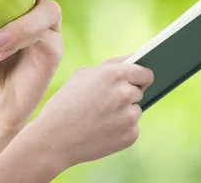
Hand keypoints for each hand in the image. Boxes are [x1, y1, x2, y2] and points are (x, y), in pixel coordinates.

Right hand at [30, 56, 153, 168]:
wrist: (54, 139)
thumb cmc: (65, 103)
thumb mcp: (82, 75)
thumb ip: (110, 66)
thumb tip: (132, 61)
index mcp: (114, 74)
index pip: (145, 73)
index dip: (140, 76)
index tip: (139, 80)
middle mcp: (125, 93)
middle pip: (139, 91)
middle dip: (126, 94)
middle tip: (105, 102)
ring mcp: (129, 116)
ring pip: (135, 110)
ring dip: (124, 112)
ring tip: (100, 117)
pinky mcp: (130, 135)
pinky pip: (132, 128)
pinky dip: (121, 129)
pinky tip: (102, 130)